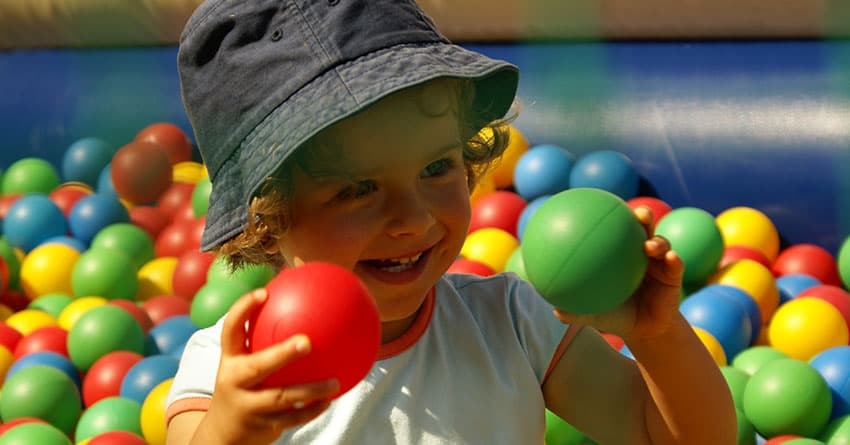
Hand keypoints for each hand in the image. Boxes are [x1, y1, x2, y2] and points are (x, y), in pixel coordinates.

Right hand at [200, 289, 339, 443]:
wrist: (221, 435)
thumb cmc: (244, 384)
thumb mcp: (245, 361)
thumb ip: (266, 333)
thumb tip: (300, 287)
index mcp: (230, 359)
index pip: (230, 330)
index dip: (243, 310)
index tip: (264, 293)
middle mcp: (233, 380)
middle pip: (257, 366)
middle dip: (281, 354)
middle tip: (307, 342)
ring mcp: (247, 405)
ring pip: (280, 397)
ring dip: (310, 390)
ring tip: (335, 381)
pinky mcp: (260, 426)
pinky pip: (291, 418)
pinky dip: (312, 410)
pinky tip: (331, 400)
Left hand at [552, 206, 684, 342]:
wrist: (644, 330)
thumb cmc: (615, 315)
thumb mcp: (593, 314)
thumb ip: (575, 311)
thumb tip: (553, 310)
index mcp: (621, 255)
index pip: (617, 230)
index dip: (612, 215)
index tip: (603, 203)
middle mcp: (642, 253)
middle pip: (642, 228)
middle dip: (642, 215)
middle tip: (637, 213)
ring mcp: (660, 263)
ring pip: (662, 243)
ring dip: (658, 240)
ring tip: (651, 244)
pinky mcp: (674, 276)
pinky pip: (675, 266)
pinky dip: (674, 260)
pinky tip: (671, 258)